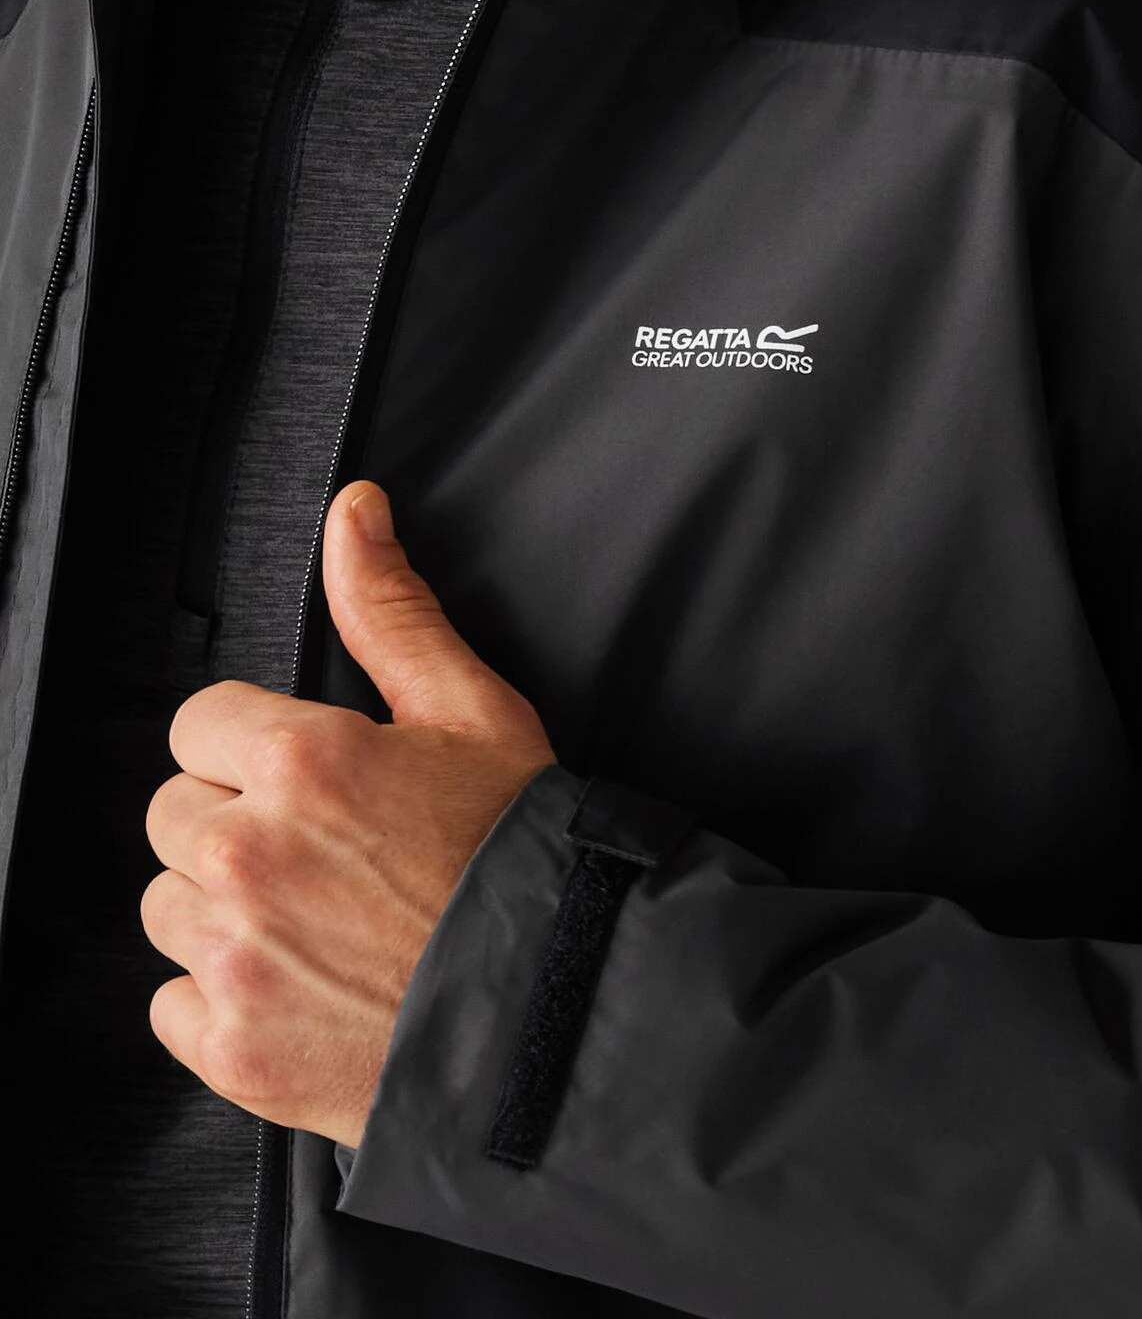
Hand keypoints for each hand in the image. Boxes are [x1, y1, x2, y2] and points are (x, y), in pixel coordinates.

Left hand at [141, 480, 554, 1148]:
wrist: (559, 999)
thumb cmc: (521, 853)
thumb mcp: (472, 710)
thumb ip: (390, 608)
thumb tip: (354, 512)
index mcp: (301, 760)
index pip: (201, 723)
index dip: (260, 746)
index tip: (313, 779)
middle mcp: (250, 853)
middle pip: (173, 812)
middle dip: (238, 821)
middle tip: (327, 850)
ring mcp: (235, 956)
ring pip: (166, 905)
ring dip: (224, 906)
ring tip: (319, 916)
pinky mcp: (232, 1045)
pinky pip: (172, 1002)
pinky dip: (224, 996)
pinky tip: (305, 980)